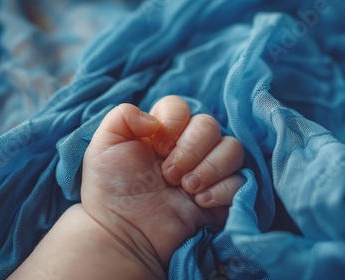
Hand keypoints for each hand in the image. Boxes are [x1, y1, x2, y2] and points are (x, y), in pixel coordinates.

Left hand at [80, 96, 244, 268]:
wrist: (124, 233)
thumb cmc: (111, 190)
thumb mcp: (103, 146)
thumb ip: (123, 115)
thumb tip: (156, 120)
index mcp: (162, 132)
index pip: (181, 107)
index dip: (174, 124)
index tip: (158, 149)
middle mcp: (187, 146)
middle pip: (210, 124)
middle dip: (191, 150)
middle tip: (169, 176)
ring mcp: (207, 170)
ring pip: (232, 148)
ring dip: (210, 168)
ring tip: (186, 189)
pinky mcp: (222, 194)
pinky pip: (241, 180)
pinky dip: (223, 189)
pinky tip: (200, 202)